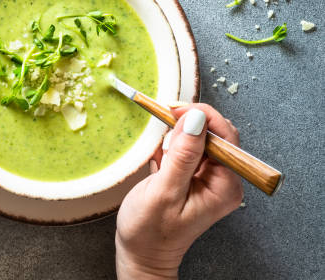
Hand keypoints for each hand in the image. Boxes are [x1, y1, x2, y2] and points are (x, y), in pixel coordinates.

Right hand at [115, 104, 243, 278]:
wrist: (141, 255)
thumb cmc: (150, 232)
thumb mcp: (164, 192)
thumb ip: (182, 155)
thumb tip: (196, 119)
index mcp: (224, 186)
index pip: (224, 135)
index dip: (201, 116)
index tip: (172, 109)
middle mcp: (222, 180)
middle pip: (213, 134)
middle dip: (186, 127)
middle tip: (161, 132)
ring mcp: (208, 178)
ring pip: (197, 139)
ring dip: (175, 138)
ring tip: (159, 157)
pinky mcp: (193, 177)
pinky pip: (186, 150)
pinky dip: (169, 147)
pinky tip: (158, 161)